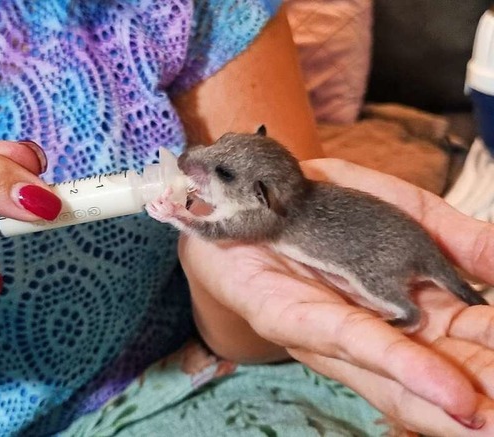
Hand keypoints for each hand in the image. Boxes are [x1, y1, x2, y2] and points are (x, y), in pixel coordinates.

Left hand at [179, 157, 493, 435]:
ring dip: (450, 404)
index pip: (462, 344)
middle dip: (482, 391)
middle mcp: (368, 328)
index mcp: (404, 306)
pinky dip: (398, 363)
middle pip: (434, 373)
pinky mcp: (285, 315)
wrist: (252, 188)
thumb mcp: (405, 210)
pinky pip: (347, 338)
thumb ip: (459, 239)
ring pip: (395, 378)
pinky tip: (450, 394)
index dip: (490, 361)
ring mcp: (326, 330)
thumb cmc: (328, 207)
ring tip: (491, 424)